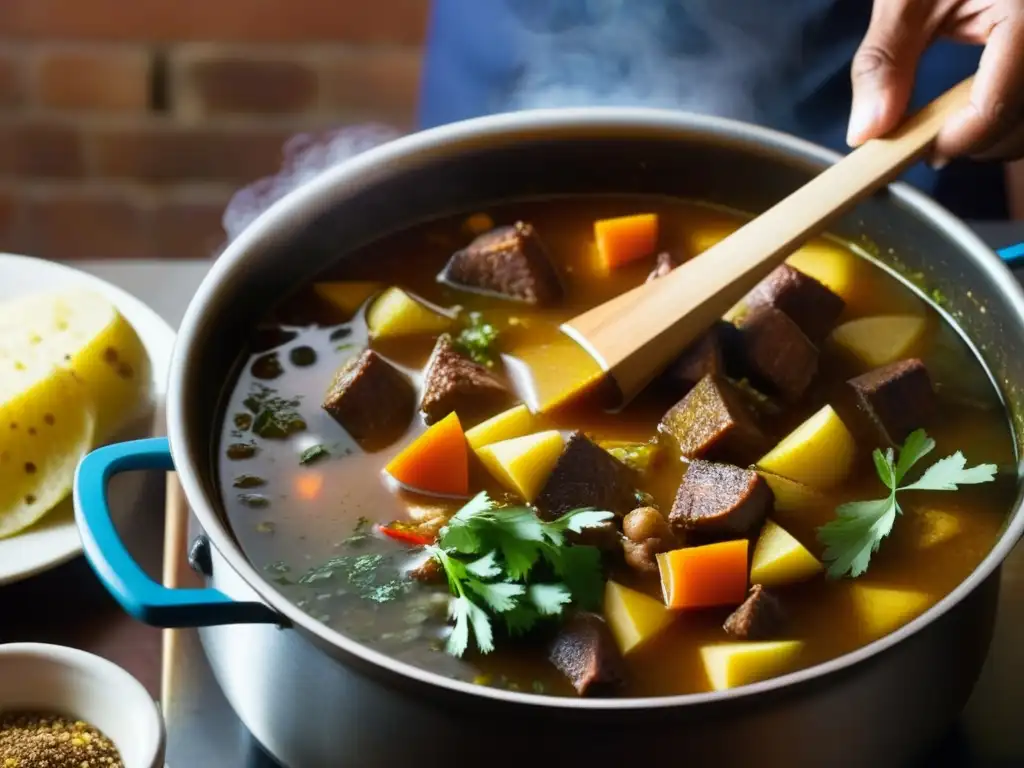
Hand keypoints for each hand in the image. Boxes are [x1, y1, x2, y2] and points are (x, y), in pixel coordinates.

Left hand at [847, 0, 1023, 162]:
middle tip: (931, 139)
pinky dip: (1012, 114)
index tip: (916, 151)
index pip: (997, 107)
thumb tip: (866, 132)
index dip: (953, 141)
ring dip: (999, 134)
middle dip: (977, 142)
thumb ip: (885, 62)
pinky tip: (982, 108)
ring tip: (955, 121)